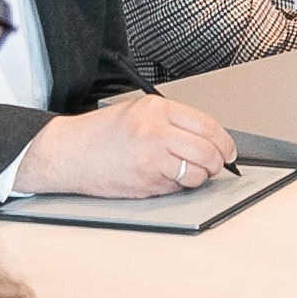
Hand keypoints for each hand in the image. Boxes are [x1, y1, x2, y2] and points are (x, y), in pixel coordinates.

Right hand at [15, 95, 240, 197]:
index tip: (229, 150)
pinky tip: (164, 177)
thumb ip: (174, 121)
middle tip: (216, 164)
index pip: (208, 126)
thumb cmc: (100, 133)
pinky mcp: (145, 181)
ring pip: (197, 173)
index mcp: (157, 110)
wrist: (67, 153)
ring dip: (200, 176)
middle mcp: (156, 132)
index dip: (225, 142)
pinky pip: (178, 187)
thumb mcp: (139, 112)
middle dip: (218, 162)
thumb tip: (209, 138)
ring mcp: (151, 159)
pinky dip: (178, 186)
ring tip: (188, 171)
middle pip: (208, 151)